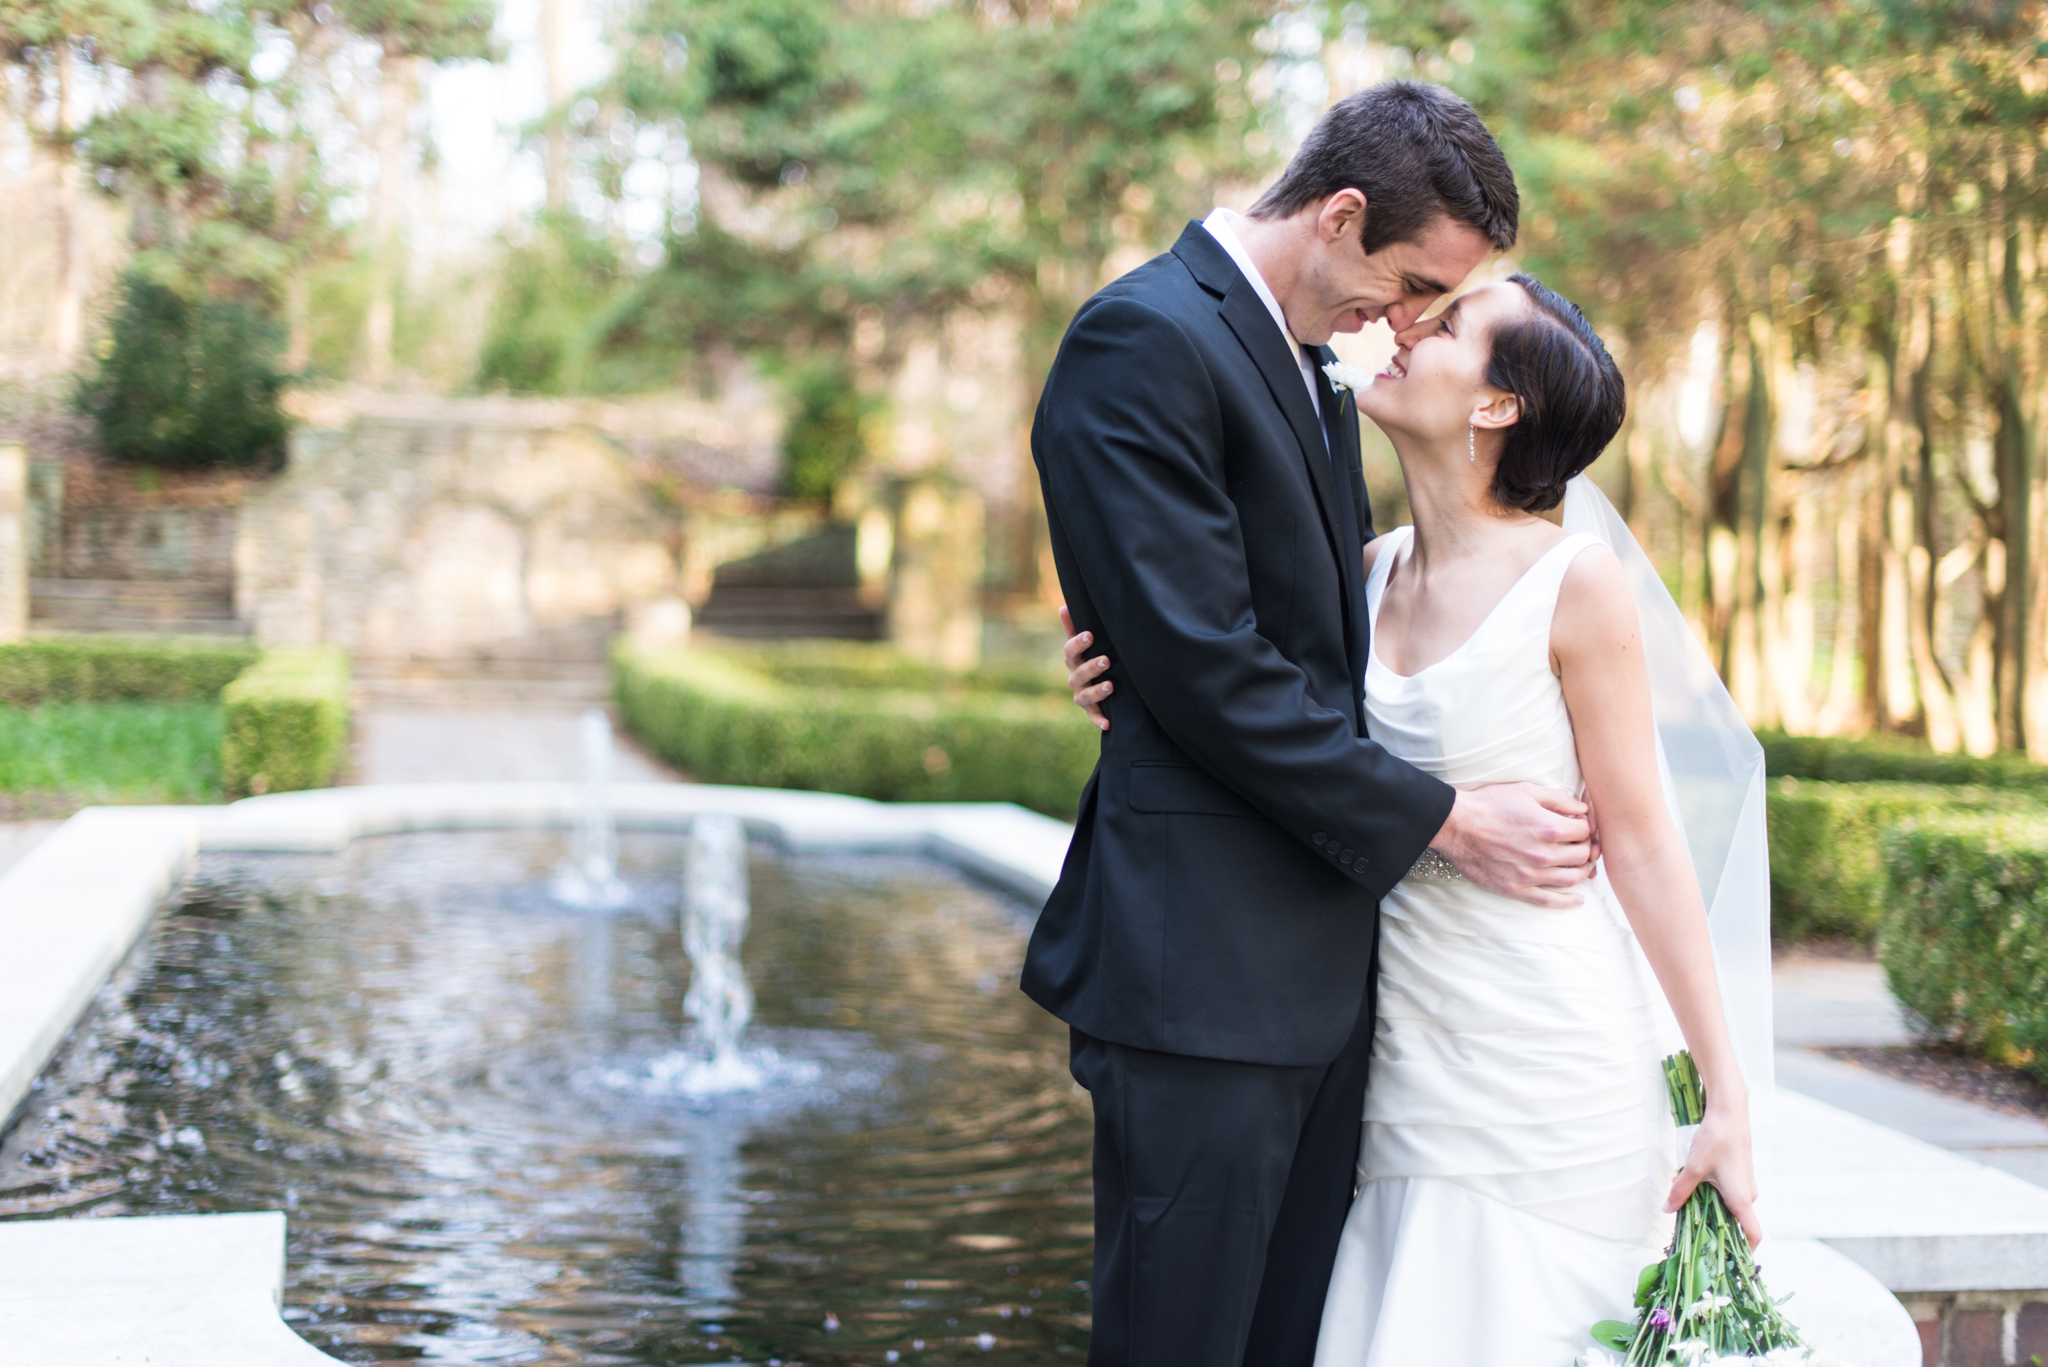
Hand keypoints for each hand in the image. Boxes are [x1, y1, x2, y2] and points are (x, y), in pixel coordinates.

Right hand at [1060, 605, 1111, 731]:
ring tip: (1110, 686)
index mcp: (1073, 660)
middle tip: (1105, 660)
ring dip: (1096, 691)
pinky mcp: (1091, 710)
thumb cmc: (1091, 657)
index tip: (1089, 635)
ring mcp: (1081, 695)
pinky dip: (1098, 720)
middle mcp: (1075, 678)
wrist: (1097, 684)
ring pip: (1084, 696)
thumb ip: (1074, 627)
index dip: (1078, 643)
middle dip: (1091, 667)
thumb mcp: (1085, 643)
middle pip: (1078, 673)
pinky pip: (1092, 716)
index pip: (1070, 651)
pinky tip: (1108, 723)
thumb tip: (1063, 606)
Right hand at [1430, 782, 1597, 906]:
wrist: (1456, 825)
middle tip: (1583, 844)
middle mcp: (1544, 854)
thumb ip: (1559, 799)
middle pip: (1582, 856)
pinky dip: (1567, 902)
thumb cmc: (1489, 804)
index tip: (1580, 825)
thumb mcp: (1526, 790)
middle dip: (1587, 848)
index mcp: (1549, 828)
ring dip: (1583, 872)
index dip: (1586, 826)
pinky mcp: (1516, 889)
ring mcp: (1530, 875)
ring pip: (1571, 878)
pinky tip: (1578, 900)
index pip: (1584, 832)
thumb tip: (1582, 809)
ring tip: (1583, 866)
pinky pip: (1548, 900)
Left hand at [1666, 1100, 1761, 1248]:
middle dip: (1718, 1232)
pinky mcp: (1740, 1174)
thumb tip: (1667, 1210)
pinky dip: (1714, 1198)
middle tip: (1696, 1239)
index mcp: (1742, 1199)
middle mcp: (1748, 1195)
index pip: (1753, 1234)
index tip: (1731, 1262)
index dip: (1745, 1251)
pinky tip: (1694, 1192)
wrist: (1729, 1112)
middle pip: (1737, 1223)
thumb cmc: (1715, 1140)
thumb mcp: (1693, 1168)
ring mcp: (1745, 1184)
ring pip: (1731, 1207)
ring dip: (1713, 1212)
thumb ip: (1680, 1192)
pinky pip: (1729, 1195)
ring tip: (1690, 1213)